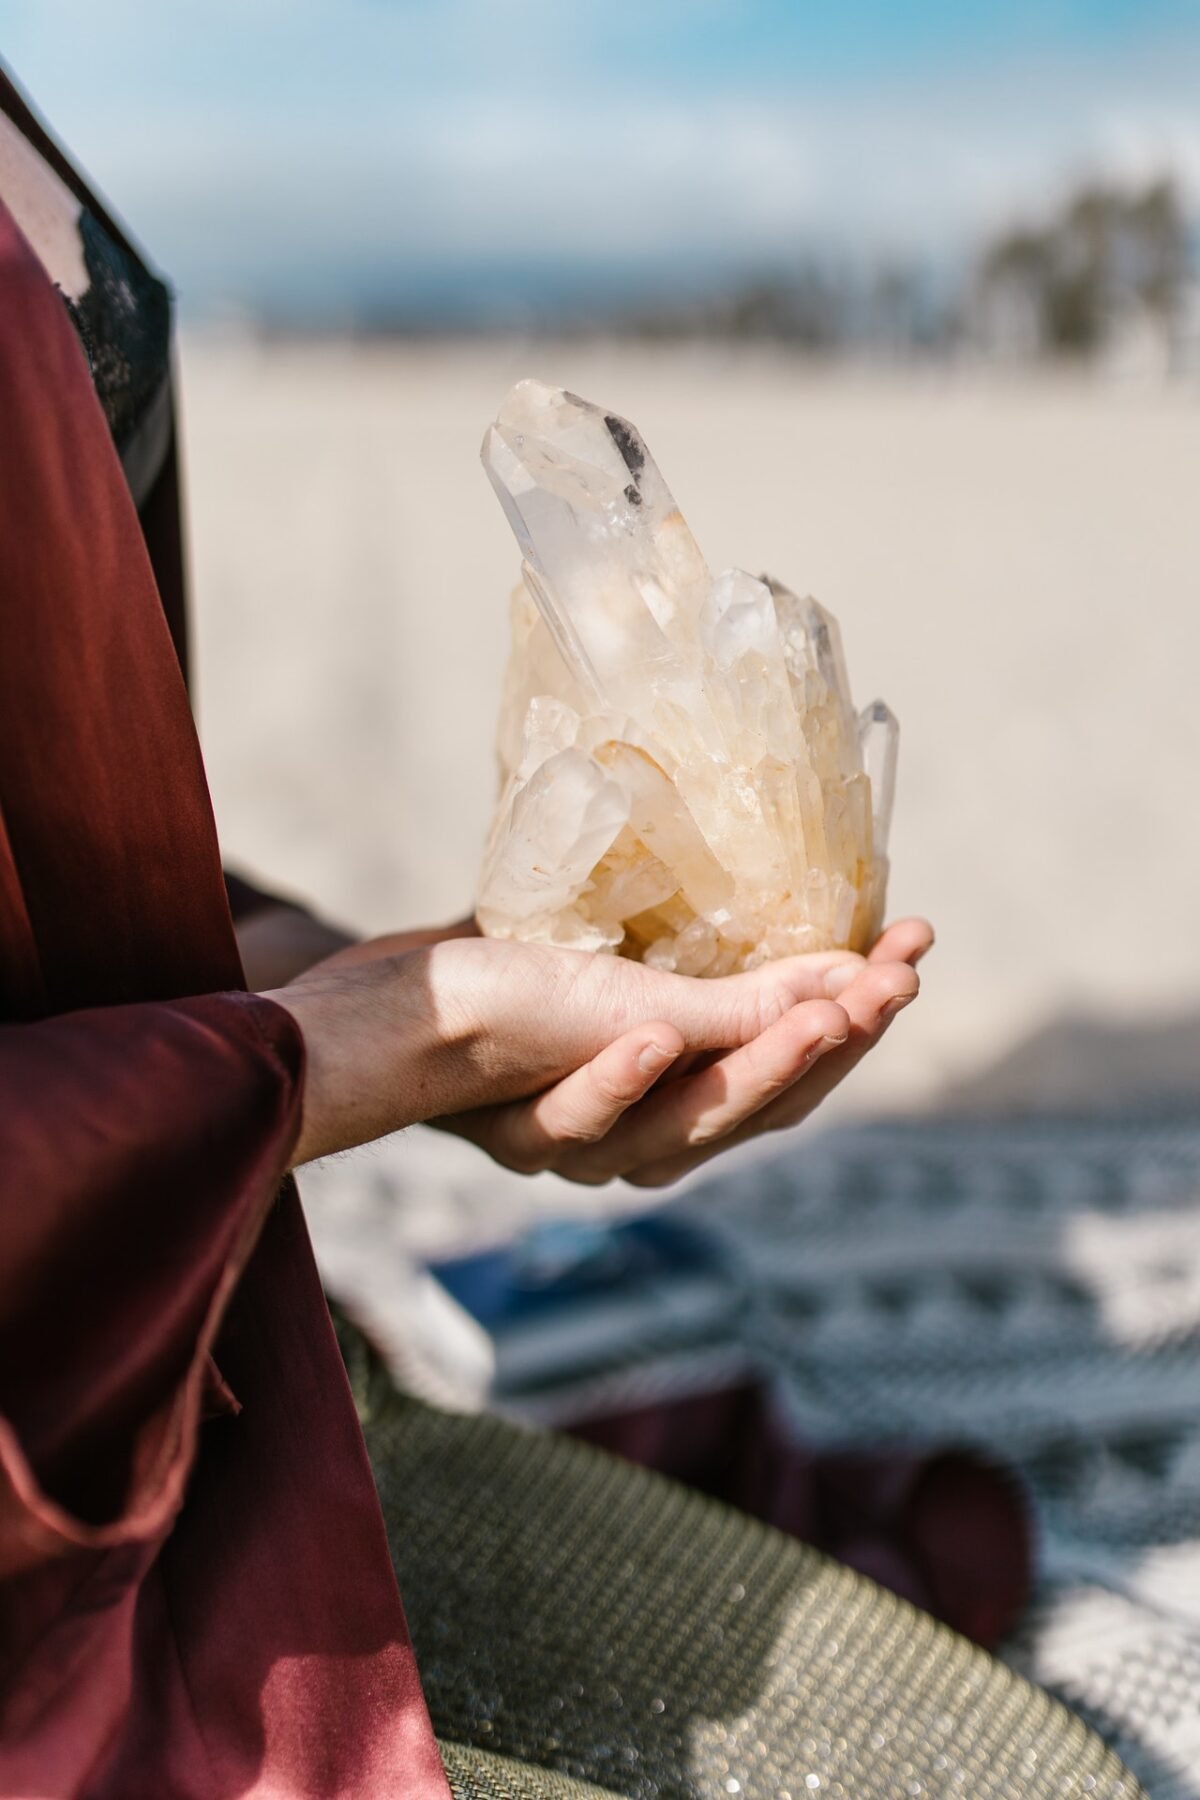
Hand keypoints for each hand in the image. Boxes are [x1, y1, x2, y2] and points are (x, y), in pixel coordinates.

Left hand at [440, 917, 931, 1186]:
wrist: (399, 1006)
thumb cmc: (520, 983)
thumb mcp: (641, 979)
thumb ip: (735, 995)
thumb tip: (845, 962)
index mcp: (684, 1108)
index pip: (793, 1080)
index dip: (859, 1026)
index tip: (911, 957)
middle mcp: (642, 1146)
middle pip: (755, 1112)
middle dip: (829, 1048)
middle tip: (886, 988)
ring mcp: (580, 1147)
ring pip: (682, 1128)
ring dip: (752, 1069)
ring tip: (815, 1015)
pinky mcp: (515, 1129)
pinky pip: (574, 1116)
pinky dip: (615, 1080)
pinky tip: (651, 1033)